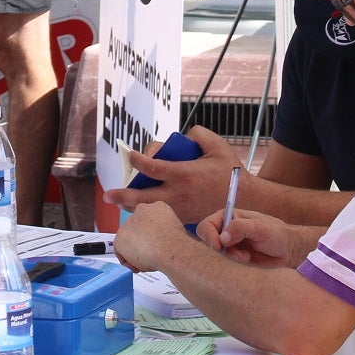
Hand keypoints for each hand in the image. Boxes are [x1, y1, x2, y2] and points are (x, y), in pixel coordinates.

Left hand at [102, 125, 239, 220]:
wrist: (246, 201)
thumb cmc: (231, 172)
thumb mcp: (216, 145)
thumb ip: (196, 134)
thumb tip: (181, 136)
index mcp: (183, 174)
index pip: (151, 167)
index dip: (137, 159)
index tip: (131, 155)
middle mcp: (178, 194)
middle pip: (142, 198)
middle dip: (122, 196)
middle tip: (109, 195)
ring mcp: (179, 210)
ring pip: (149, 210)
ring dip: (134, 207)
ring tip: (122, 202)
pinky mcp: (184, 220)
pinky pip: (162, 218)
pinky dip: (152, 214)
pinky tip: (144, 211)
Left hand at [113, 201, 192, 271]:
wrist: (169, 248)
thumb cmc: (177, 243)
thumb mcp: (175, 231)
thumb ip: (164, 232)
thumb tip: (162, 241)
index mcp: (158, 207)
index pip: (148, 219)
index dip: (150, 234)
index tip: (154, 244)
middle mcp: (141, 211)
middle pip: (136, 229)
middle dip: (140, 243)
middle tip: (148, 255)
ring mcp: (129, 223)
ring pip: (128, 240)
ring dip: (134, 252)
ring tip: (145, 261)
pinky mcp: (120, 236)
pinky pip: (120, 252)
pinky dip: (128, 261)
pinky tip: (138, 265)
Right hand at [197, 208, 316, 268]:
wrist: (290, 252)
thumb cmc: (278, 234)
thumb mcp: (260, 227)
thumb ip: (241, 228)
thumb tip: (222, 236)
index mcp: (228, 218)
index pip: (207, 225)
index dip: (209, 236)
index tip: (219, 245)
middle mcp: (226, 232)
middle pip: (207, 242)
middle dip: (218, 250)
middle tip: (235, 254)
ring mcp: (230, 248)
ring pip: (216, 256)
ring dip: (229, 258)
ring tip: (246, 257)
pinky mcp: (235, 261)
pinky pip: (225, 266)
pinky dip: (234, 265)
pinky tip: (247, 261)